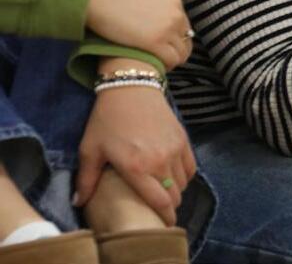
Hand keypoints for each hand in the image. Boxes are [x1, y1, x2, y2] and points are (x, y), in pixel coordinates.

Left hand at [74, 85, 195, 224]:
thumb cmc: (107, 119)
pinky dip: (185, 175)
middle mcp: (160, 160)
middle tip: (158, 208)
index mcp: (137, 168)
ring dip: (175, 190)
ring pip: (183, 182)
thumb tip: (79, 203)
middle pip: (174, 195)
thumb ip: (86, 180)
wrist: (131, 86)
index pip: (159, 202)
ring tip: (164, 190)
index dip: (163, 217)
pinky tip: (173, 174)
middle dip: (168, 206)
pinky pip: (191, 166)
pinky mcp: (183, 137)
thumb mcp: (90, 149)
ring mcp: (174, 148)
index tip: (161, 225)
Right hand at [85, 0, 190, 69]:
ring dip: (171, 60)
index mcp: (174, 1)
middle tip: (159, 57)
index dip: (174, 37)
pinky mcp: (155, 43)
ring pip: (181, 54)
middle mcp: (176, 15)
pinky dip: (165, 66)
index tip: (162, 44)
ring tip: (156, 64)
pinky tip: (153, 67)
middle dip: (175, 50)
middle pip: (186, 41)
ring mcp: (167, 29)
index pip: (184, 26)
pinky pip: (171, 61)